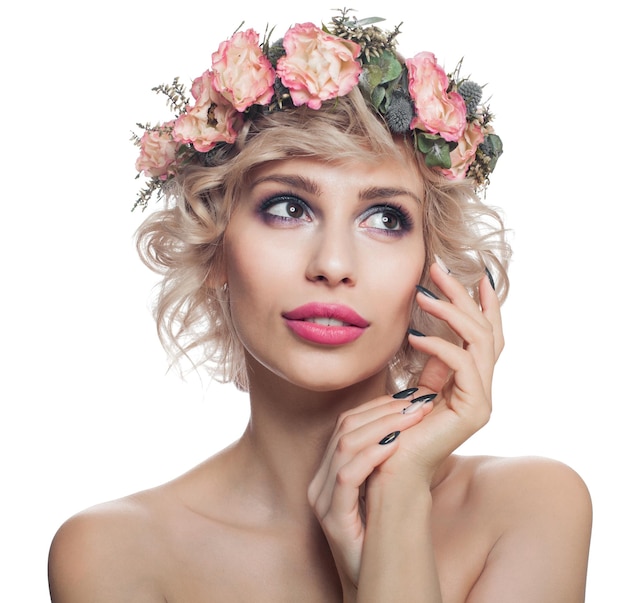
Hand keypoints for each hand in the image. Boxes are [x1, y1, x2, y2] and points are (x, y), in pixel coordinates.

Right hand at [307, 391, 432, 592]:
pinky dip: (371, 456)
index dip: (378, 406)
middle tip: (418, 404)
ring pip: (344, 445)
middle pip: (344, 428)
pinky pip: (347, 477)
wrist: (378, 581)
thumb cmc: (385, 532)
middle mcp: (320, 481)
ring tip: (414, 419)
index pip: (347, 423)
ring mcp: (323, 501)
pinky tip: (396, 445)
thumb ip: (386, 454)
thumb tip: (411, 416)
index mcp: (329, 470)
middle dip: (384, 411)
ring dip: (383, 427)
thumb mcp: (384, 485)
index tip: (410, 397)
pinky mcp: (333, 519)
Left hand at [376, 260, 503, 484]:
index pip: (486, 334)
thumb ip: (432, 365)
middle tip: (438, 269)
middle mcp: (483, 387)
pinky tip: (415, 336)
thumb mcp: (417, 387)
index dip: (484, 305)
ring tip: (422, 296)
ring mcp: (482, 399)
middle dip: (464, 295)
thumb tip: (428, 334)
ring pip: (480, 341)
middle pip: (486, 330)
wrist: (390, 468)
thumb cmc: (397, 428)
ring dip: (451, 312)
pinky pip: (463, 365)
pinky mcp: (474, 410)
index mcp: (471, 381)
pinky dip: (440, 346)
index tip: (474, 275)